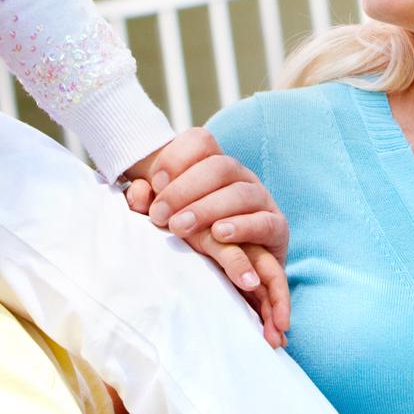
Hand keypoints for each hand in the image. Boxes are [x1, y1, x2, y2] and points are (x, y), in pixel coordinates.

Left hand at [123, 128, 291, 346]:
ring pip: (240, 193)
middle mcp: (240, 176)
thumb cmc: (192, 237)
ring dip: (207, 209)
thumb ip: (147, 203)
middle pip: (219, 166)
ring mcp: (261, 199)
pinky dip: (243, 226)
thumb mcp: (166, 217)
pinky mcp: (277, 227)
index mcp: (213, 165)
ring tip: (180, 228)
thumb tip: (137, 192)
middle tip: (160, 216)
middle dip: (184, 190)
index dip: (176, 157)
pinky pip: (265, 221)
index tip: (154, 182)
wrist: (231, 271)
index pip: (200, 141)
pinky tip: (219, 234)